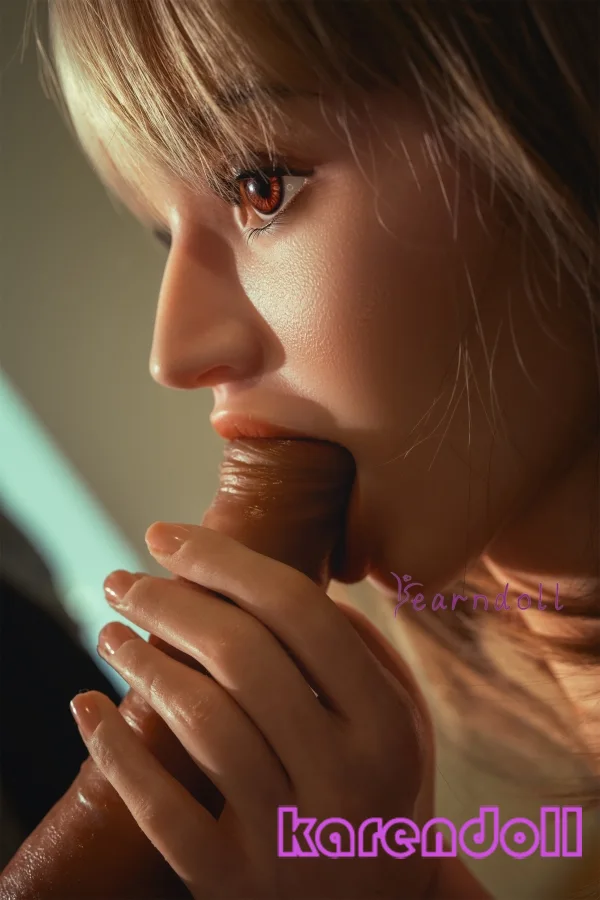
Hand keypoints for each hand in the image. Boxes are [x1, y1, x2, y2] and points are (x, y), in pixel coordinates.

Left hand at [70, 522, 437, 899]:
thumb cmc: (384, 788)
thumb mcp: (402, 715)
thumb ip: (354, 642)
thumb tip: (266, 580)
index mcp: (385, 723)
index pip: (299, 612)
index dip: (223, 561)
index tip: (165, 536)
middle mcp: (343, 777)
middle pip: (241, 657)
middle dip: (170, 601)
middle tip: (125, 580)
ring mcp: (288, 837)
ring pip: (200, 722)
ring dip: (141, 662)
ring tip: (111, 631)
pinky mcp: (234, 884)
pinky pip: (159, 811)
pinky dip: (115, 752)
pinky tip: (87, 706)